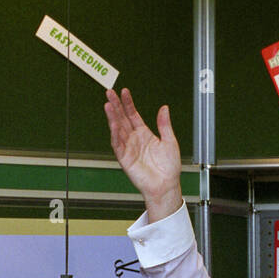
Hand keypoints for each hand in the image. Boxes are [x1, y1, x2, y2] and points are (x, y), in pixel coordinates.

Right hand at [104, 87, 182, 221]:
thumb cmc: (169, 167)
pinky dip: (115, 134)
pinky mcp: (125, 158)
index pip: (133, 115)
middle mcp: (134, 139)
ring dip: (112, 117)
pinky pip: (118, 144)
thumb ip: (164, 124)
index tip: (125, 92)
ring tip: (108, 104)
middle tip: (110, 92)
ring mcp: (128, 148)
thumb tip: (164, 108)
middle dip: (116, 106)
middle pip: (122, 119)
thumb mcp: (170, 141)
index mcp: (144, 134)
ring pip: (118, 129)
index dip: (128, 103)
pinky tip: (113, 123)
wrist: (166, 185)